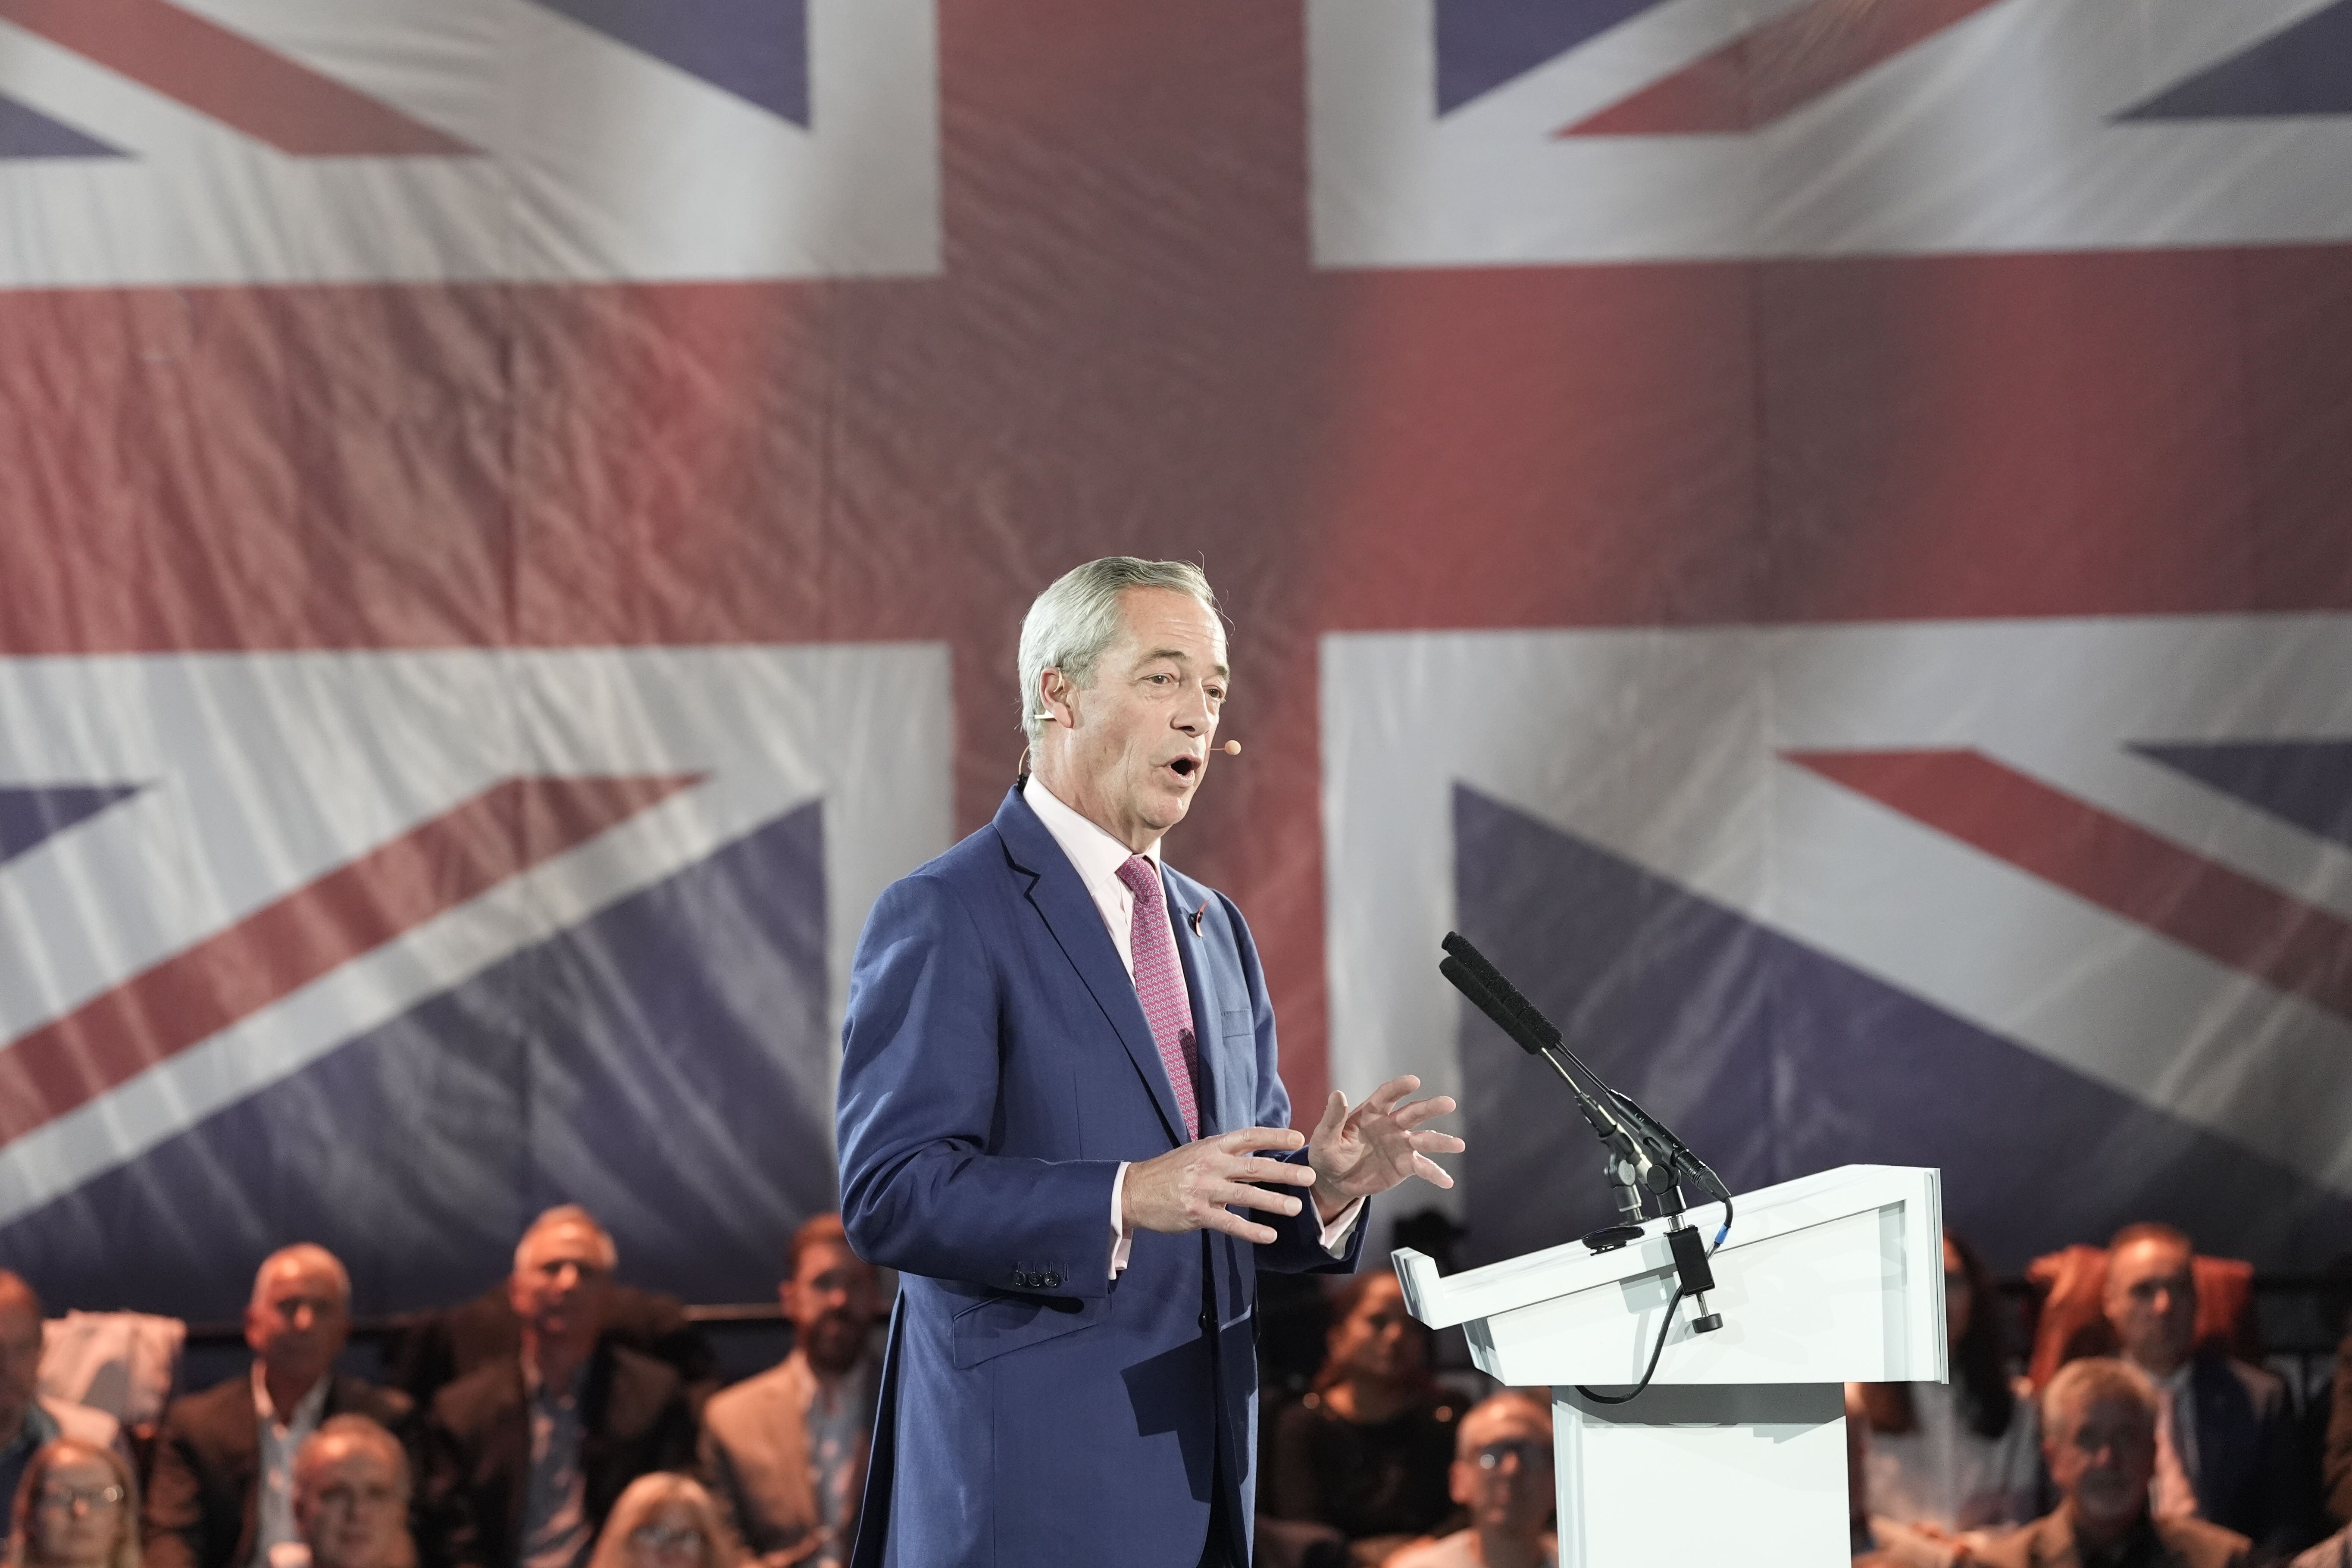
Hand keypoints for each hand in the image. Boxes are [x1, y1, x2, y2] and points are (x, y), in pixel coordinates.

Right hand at [1123, 1126, 1322, 1244]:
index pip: (1249, 1136)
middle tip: (1309, 1176)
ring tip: (1296, 1208)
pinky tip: (1269, 1235)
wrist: (1134, 1191)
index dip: (1275, 1137)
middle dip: (1284, 1171)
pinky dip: (1250, 1230)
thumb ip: (1225, 1153)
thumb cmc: (1171, 1171)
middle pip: (1254, 1166)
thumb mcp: (1197, 1152)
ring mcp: (1204, 1189)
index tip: (1298, 1139)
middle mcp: (1210, 1164)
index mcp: (1212, 1146)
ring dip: (1273, 1201)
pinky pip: (1229, 1223)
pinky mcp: (1197, 1213)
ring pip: (1246, 1195)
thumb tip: (1259, 1154)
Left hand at [1307, 1075, 1462, 1219]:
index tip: (1414, 1081)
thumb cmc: (1327, 1153)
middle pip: (1413, 1113)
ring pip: (1425, 1140)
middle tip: (1449, 1103)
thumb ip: (1332, 1118)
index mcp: (1371, 1112)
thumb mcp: (1324, 1137)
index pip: (1387, 1095)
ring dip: (1441, 1141)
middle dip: (1430, 1108)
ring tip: (1459, 1144)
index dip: (1400, 1087)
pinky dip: (1436, 1174)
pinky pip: (1423, 1168)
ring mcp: (1401, 1144)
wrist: (1334, 1179)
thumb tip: (1337, 1094)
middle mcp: (1390, 1124)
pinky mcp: (1405, 1165)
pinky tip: (1448, 1182)